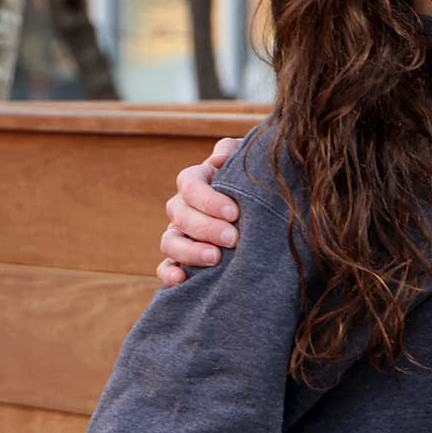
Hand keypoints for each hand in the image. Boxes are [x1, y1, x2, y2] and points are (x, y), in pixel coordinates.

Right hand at [157, 138, 242, 286]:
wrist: (266, 209)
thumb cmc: (255, 182)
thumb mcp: (247, 161)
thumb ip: (233, 152)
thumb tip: (219, 159)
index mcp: (196, 181)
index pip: (189, 184)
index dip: (208, 199)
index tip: (234, 212)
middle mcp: (183, 207)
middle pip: (180, 215)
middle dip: (205, 227)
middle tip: (233, 238)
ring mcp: (179, 234)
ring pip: (169, 241)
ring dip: (189, 251)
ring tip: (215, 258)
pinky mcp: (181, 259)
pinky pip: (165, 267)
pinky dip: (169, 273)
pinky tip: (182, 280)